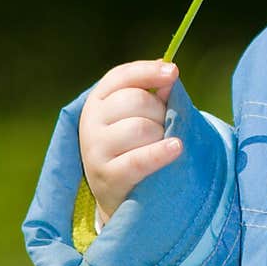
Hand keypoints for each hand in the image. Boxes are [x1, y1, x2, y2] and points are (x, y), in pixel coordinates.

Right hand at [78, 59, 182, 222]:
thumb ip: (154, 94)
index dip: (148, 72)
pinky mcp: (106, 176)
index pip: (122, 76)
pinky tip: (176, 147)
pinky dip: (160, 153)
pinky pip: (139, 159)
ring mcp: (95, 149)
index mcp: (98, 99)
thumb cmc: (135, 145)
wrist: (120, 193)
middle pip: (135, 100)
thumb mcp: (140, 116)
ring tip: (162, 143)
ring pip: (139, 128)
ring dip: (160, 135)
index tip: (173, 72)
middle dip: (160, 110)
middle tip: (165, 125)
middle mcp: (90, 121)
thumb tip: (169, 77)